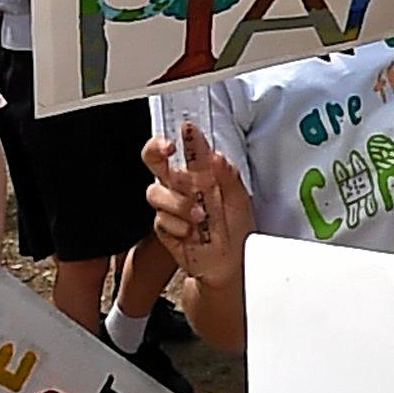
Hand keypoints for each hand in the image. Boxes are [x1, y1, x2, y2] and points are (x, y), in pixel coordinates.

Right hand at [142, 122, 252, 283]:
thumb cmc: (236, 229)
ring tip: (199, 215)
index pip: (185, 149)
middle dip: (155, 151)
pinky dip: (178, 226)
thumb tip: (216, 155)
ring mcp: (170, 206)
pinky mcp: (163, 227)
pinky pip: (160, 220)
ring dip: (177, 202)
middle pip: (153, 160)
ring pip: (155, 192)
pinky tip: (192, 233)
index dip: (182, 137)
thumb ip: (228, 176)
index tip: (186, 128)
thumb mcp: (240, 200)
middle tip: (168, 150)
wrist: (230, 264)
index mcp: (200, 175)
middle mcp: (180, 186)